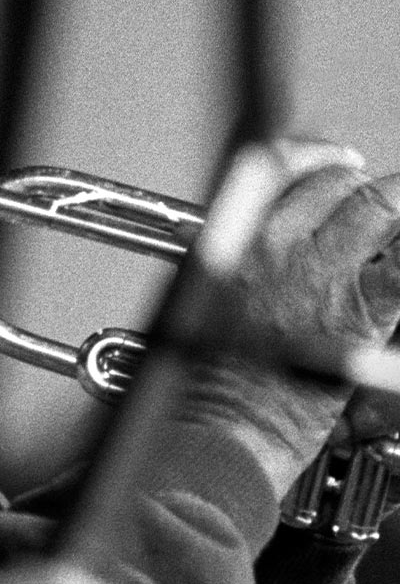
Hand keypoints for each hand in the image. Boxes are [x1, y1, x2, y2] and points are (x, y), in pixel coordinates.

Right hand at [191, 140, 399, 502]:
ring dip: (396, 209)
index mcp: (230, 235)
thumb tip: (274, 242)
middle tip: (378, 206)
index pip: (281, 164)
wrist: (226, 430)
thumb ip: (239, 261)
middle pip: (338, 181)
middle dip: (364, 187)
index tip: (336, 159)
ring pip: (379, 204)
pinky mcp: (359, 308)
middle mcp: (274, 243)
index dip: (316, 153)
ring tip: (399, 227)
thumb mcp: (204, 299)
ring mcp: (319, 271)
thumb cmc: (210, 384)